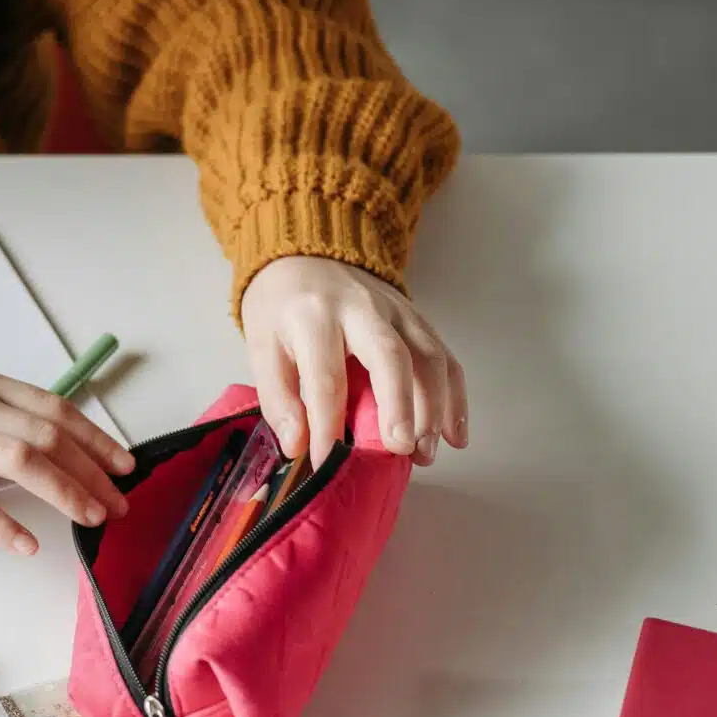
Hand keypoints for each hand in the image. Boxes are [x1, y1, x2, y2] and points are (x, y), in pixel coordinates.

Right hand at [0, 362, 135, 556]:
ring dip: (64, 491)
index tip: (124, 465)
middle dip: (91, 472)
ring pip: (21, 460)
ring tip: (89, 518)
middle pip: (47, 436)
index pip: (53, 407)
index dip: (94, 438)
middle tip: (117, 503)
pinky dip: (3, 523)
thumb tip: (54, 446)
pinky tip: (27, 544)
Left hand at [240, 255, 466, 469]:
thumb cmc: (282, 306)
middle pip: (389, 356)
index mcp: (312, 316)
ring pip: (428, 357)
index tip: (327, 462)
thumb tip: (297, 445)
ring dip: (434, 409)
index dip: (327, 423)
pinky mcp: (418, 319)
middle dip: (399, 406)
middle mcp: (360, 309)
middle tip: (401, 449)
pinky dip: (455, 398)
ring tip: (425, 453)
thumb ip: (277, 396)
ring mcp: (396, 311)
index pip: (324, 375)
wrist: (306, 254)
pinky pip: (444, 358)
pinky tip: (454, 435)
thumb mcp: (261, 344)